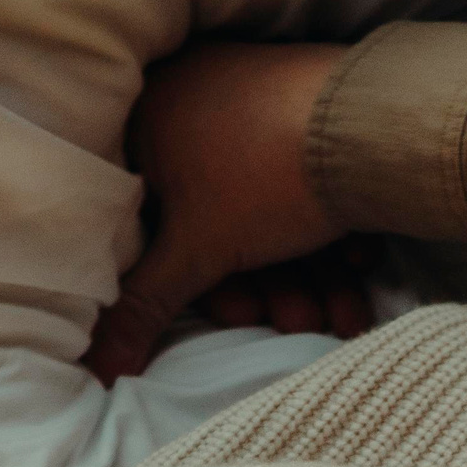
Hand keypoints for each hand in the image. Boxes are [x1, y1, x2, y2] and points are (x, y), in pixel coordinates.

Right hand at [86, 42, 351, 383]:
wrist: (366, 122)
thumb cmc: (262, 178)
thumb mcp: (197, 253)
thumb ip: (145, 306)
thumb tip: (99, 368)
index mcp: (151, 121)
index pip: (158, 219)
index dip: (201, 280)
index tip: (243, 314)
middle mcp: (198, 98)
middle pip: (224, 218)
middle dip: (271, 286)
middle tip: (303, 320)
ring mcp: (256, 98)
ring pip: (272, 205)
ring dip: (308, 271)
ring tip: (341, 312)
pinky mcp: (310, 106)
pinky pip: (306, 177)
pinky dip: (330, 226)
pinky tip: (357, 257)